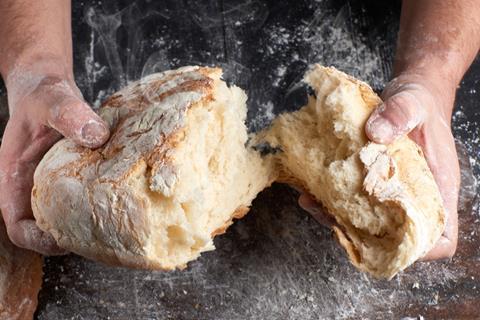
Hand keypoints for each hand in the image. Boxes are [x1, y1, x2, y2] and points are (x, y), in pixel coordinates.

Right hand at [0, 65, 109, 254]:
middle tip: (104, 234)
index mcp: (14, 177)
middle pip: (47, 229)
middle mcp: (33, 186)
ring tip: (117, 220)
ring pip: (67, 217)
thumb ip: (68, 114)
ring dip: (88, 222)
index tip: (67, 238)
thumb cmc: (40, 93)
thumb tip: (95, 135)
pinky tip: (122, 197)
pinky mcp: (73, 176)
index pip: (18, 225)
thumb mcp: (50, 99)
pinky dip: (100, 201)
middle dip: (71, 237)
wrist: (47, 85)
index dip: (38, 240)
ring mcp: (53, 183)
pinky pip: (84, 197)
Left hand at [300, 73, 459, 259]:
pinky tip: (310, 190)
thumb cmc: (421, 103)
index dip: (419, 249)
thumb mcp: (413, 103)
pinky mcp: (370, 183)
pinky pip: (351, 201)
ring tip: (313, 203)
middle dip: (361, 237)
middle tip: (332, 219)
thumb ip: (398, 115)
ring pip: (367, 223)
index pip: (441, 239)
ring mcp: (390, 193)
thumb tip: (375, 134)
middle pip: (395, 238)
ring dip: (338, 220)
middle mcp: (414, 197)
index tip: (388, 243)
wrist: (408, 95)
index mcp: (437, 187)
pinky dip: (330, 201)